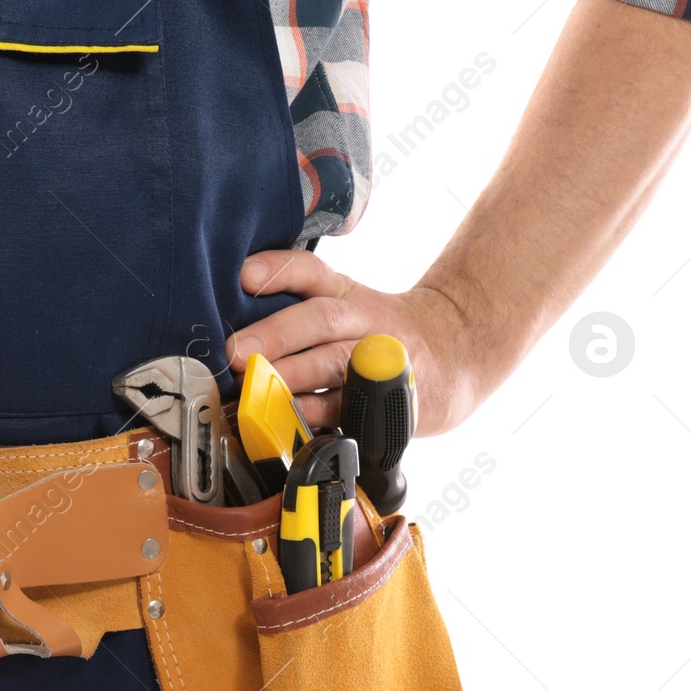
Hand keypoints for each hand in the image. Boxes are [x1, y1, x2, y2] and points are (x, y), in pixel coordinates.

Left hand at [225, 250, 482, 436]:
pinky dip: (320, 415)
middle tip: (237, 352)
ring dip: (293, 377)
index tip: (245, 276)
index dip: (277, 270)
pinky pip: (352, 408)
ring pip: (335, 363)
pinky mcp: (391, 398)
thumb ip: (297, 309)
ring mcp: (380, 359)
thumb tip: (231, 333)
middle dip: (275, 335)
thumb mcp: (348, 305)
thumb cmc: (382, 333)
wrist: (458, 355)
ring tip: (257, 388)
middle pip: (320, 319)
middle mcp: (364, 320)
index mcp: (346, 293)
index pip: (310, 272)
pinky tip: (293, 419)